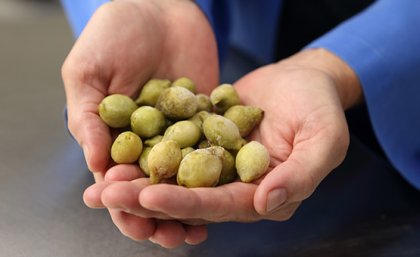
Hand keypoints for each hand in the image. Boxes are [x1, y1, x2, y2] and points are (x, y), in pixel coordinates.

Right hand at [61, 0, 217, 246]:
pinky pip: (210, 151)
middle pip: (151, 187)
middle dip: (159, 214)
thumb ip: (88, 118)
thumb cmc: (114, 34)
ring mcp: (177, 132)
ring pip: (183, 178)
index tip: (134, 221)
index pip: (115, 181)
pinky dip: (216, 174)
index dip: (123, 204)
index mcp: (112, 136)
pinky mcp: (204, 120)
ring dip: (189, 205)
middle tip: (171, 237)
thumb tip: (95, 167)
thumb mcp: (88, 71)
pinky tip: (226, 193)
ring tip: (198, 229)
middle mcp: (146, 140)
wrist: (158, 5)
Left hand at [85, 48, 361, 245]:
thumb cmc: (320, 108)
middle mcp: (239, 190)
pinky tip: (118, 153)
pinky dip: (148, 154)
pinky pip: (175, 152)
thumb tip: (266, 202)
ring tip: (99, 185)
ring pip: (175, 180)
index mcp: (266, 196)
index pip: (221, 206)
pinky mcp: (207, 146)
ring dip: (138, 182)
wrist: (304, 78)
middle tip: (105, 197)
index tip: (147, 197)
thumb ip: (301, 175)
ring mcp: (221, 168)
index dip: (185, 204)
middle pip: (189, 200)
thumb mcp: (324, 140)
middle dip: (146, 200)